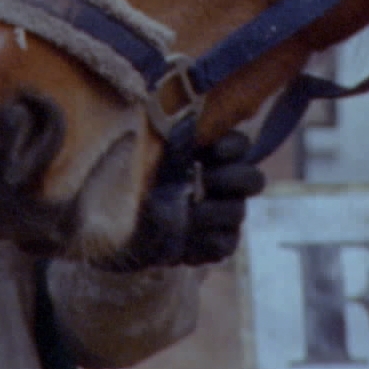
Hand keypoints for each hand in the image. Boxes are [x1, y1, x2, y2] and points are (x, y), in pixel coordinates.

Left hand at [95, 130, 266, 272]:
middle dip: (232, 178)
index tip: (210, 150)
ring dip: (213, 211)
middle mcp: (225, 184)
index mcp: (212, 155)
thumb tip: (182, 124)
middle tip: (205, 179)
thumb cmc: (135, 180)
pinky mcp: (216, 245)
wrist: (116, 226)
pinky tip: (183, 241)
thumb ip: (167, 141)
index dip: (232, 146)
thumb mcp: (144, 156)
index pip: (240, 144)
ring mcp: (223, 216)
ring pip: (238, 212)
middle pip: (253, 179)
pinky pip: (225, 245)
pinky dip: (205, 242)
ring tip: (189, 213)